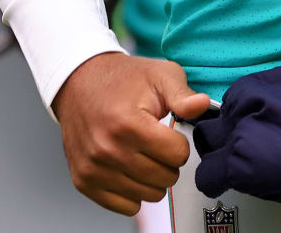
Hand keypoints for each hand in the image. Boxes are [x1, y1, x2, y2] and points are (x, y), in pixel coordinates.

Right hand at [51, 51, 210, 215]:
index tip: (170, 133)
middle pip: (165, 178)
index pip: (177, 155)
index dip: (180, 144)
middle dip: (169, 162)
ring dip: (153, 178)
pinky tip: (130, 170)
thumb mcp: (159, 75)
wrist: (78, 83)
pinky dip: (134, 193)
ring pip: (148, 195)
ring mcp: (93, 169)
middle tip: (158, 144)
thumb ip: (183, 95)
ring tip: (144, 155)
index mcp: (128, 124)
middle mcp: (108, 150)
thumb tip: (202, 105)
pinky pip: (125, 206)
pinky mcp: (84, 181)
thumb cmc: (122, 79)